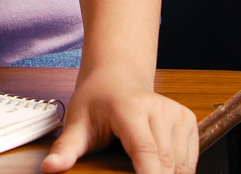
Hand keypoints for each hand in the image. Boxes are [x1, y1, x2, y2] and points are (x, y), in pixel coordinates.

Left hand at [42, 68, 197, 173]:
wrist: (118, 76)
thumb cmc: (97, 100)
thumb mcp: (78, 122)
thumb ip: (67, 148)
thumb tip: (51, 168)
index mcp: (130, 109)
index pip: (147, 152)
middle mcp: (157, 108)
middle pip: (165, 163)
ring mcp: (176, 113)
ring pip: (181, 165)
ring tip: (140, 170)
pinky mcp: (188, 120)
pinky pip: (189, 161)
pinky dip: (178, 171)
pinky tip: (159, 168)